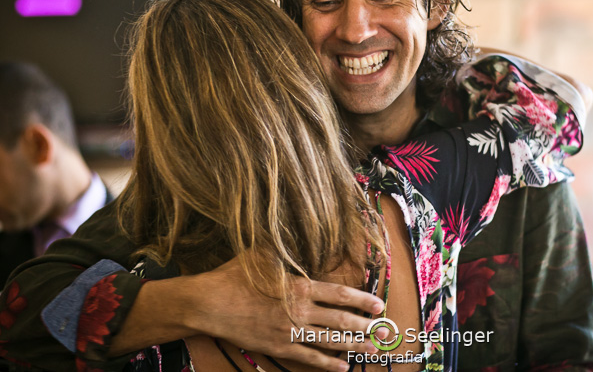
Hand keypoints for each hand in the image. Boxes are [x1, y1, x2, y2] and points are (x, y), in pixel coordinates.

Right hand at [187, 257, 383, 370]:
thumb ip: (286, 249)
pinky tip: (342, 368)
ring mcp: (289, 331)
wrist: (209, 303)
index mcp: (299, 286)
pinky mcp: (278, 346)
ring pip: (329, 342)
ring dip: (354, 347)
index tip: (378, 304)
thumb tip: (300, 235)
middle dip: (365, 326)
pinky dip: (327, 364)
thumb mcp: (263, 254)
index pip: (340, 294)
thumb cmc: (235, 275)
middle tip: (383, 331)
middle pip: (341, 321)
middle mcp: (299, 310)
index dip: (362, 300)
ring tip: (372, 351)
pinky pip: (308, 358)